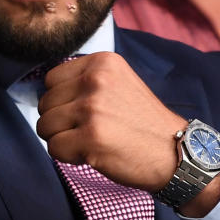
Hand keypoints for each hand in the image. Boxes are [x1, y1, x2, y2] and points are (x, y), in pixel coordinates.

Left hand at [36, 52, 186, 191]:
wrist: (176, 153)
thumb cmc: (142, 123)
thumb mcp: (119, 83)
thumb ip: (85, 80)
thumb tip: (44, 93)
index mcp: (102, 62)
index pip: (51, 79)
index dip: (61, 101)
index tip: (84, 113)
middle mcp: (96, 80)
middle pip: (45, 103)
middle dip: (60, 122)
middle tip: (90, 130)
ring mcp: (92, 108)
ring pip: (45, 126)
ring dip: (62, 140)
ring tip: (92, 141)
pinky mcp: (91, 137)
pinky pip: (53, 148)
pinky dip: (68, 156)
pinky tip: (92, 154)